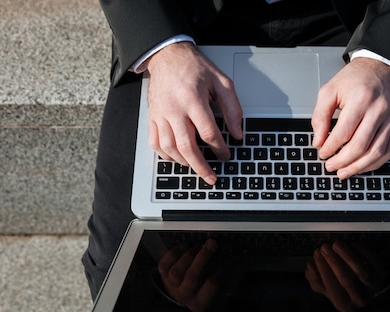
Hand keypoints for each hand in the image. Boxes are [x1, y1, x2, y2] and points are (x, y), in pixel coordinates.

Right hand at [146, 42, 242, 184]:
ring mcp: (160, 114)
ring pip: (169, 148)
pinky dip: (166, 155)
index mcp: (192, 98)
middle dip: (201, 166)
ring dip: (185, 162)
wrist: (167, 56)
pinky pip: (155, 143)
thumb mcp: (221, 82)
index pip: (208, 132)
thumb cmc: (194, 68)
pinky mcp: (152, 117)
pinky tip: (178, 159)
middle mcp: (174, 108)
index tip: (226, 155)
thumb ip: (232, 108)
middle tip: (211, 177)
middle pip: (187, 146)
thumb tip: (237, 132)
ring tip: (197, 167)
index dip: (220, 148)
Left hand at [157, 239, 222, 311]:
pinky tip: (184, 247)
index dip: (220, 272)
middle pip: (192, 276)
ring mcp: (172, 286)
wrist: (181, 295)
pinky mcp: (163, 277)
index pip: (211, 286)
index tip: (226, 262)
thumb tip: (239, 265)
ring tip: (198, 246)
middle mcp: (184, 296)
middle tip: (212, 244)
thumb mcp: (216, 293)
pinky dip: (174, 253)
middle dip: (203, 257)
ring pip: (177, 271)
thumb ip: (228, 281)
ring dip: (189, 255)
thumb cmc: (202, 290)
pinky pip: (164, 264)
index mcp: (200, 303)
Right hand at [305, 240, 389, 311]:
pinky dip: (360, 250)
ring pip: (360, 270)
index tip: (314, 257)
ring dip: (346, 255)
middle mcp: (360, 299)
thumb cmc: (343, 288)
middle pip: (346, 279)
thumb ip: (316, 281)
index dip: (322, 271)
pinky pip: (371, 260)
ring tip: (335, 244)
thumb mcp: (327, 290)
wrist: (367, 288)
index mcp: (344, 305)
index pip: (332, 288)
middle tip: (323, 248)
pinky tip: (350, 243)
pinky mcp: (381, 272)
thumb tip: (310, 266)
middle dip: (333, 261)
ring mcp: (373, 286)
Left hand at [311, 58, 389, 179]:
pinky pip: (388, 151)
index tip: (322, 153)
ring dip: (358, 167)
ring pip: (376, 152)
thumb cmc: (355, 78)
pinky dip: (374, 164)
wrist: (381, 67)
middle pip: (360, 146)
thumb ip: (320, 116)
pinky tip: (361, 167)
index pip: (343, 133)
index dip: (330, 148)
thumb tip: (318, 141)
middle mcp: (378, 110)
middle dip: (342, 161)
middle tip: (330, 166)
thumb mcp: (330, 90)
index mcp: (360, 99)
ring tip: (344, 172)